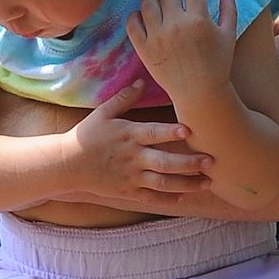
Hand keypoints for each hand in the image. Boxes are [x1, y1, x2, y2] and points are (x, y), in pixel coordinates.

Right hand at [67, 78, 208, 197]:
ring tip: (207, 183)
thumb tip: (143, 80)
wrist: (67, 165)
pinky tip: (184, 196)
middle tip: (211, 161)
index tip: (189, 131)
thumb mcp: (103, 113)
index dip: (170, 133)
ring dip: (187, 184)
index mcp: (128, 135)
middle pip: (164, 163)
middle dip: (189, 164)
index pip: (152, 133)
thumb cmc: (87, 136)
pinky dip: (168, 198)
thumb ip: (125, 97)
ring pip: (163, 183)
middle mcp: (132, 158)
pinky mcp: (128, 191)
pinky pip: (151, 197)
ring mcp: (131, 177)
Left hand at [128, 0, 237, 104]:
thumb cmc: (217, 65)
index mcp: (198, 19)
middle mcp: (175, 25)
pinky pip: (132, 24)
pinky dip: (135, 14)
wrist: (199, 93)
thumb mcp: (229, 36)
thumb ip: (229, 10)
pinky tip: (142, 14)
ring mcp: (157, 36)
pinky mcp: (144, 48)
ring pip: (147, 3)